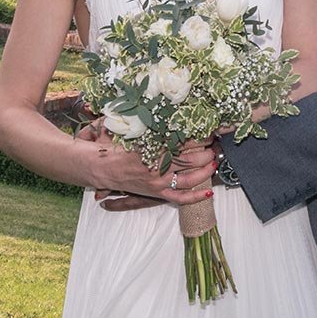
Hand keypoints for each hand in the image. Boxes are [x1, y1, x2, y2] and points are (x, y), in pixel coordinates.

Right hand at [79, 130, 217, 206]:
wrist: (101, 167)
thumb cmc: (119, 147)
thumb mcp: (138, 133)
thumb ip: (158, 129)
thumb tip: (179, 119)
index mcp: (154, 148)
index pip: (185, 142)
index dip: (200, 137)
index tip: (209, 131)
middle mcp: (158, 167)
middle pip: (191, 160)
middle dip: (207, 152)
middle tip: (215, 145)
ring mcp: (158, 183)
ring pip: (189, 179)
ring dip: (205, 171)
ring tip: (214, 162)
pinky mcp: (156, 194)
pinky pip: (180, 198)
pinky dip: (196, 196)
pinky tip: (209, 191)